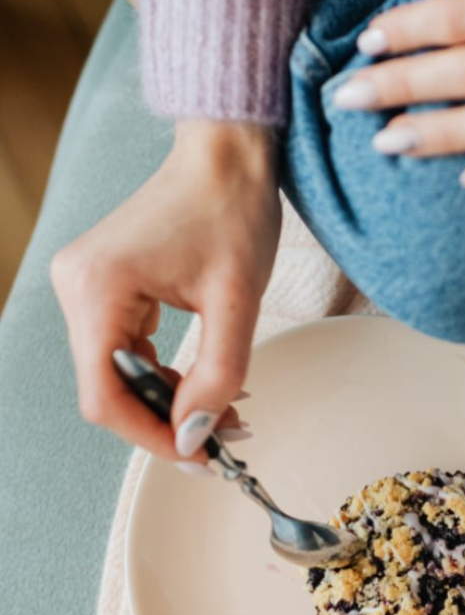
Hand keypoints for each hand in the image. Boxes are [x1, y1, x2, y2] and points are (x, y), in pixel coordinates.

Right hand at [51, 120, 280, 465]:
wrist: (227, 156)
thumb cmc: (233, 213)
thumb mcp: (237, 302)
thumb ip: (217, 375)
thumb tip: (195, 436)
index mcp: (97, 288)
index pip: (104, 394)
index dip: (151, 437)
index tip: (202, 457)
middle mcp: (76, 288)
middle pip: (108, 390)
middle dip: (167, 422)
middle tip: (227, 440)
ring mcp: (86, 288)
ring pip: (118, 376)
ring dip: (171, 402)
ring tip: (230, 411)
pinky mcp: (106, 288)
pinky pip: (127, 352)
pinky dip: (167, 376)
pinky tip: (208, 384)